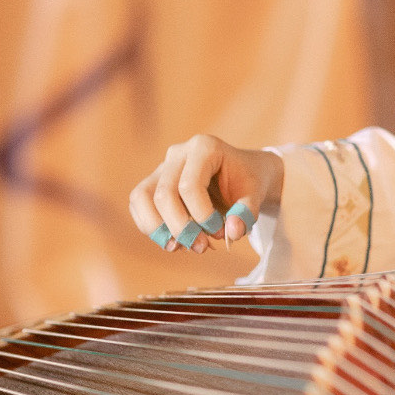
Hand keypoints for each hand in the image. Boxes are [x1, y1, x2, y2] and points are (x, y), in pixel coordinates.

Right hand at [129, 135, 282, 253]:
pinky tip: (174, 241)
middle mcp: (178, 153)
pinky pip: (138, 205)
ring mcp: (162, 167)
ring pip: (141, 198)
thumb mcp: (255, 194)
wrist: (241, 173)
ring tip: (181, 247)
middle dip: (181, 228)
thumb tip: (233, 233)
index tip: (220, 233)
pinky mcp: (153, 182)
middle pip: (163, 194)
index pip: (189, 185)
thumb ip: (247, 212)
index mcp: (204, 147)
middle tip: (202, 247)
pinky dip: (151, 227)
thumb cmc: (247, 181)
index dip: (201, 215)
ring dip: (158, 229)